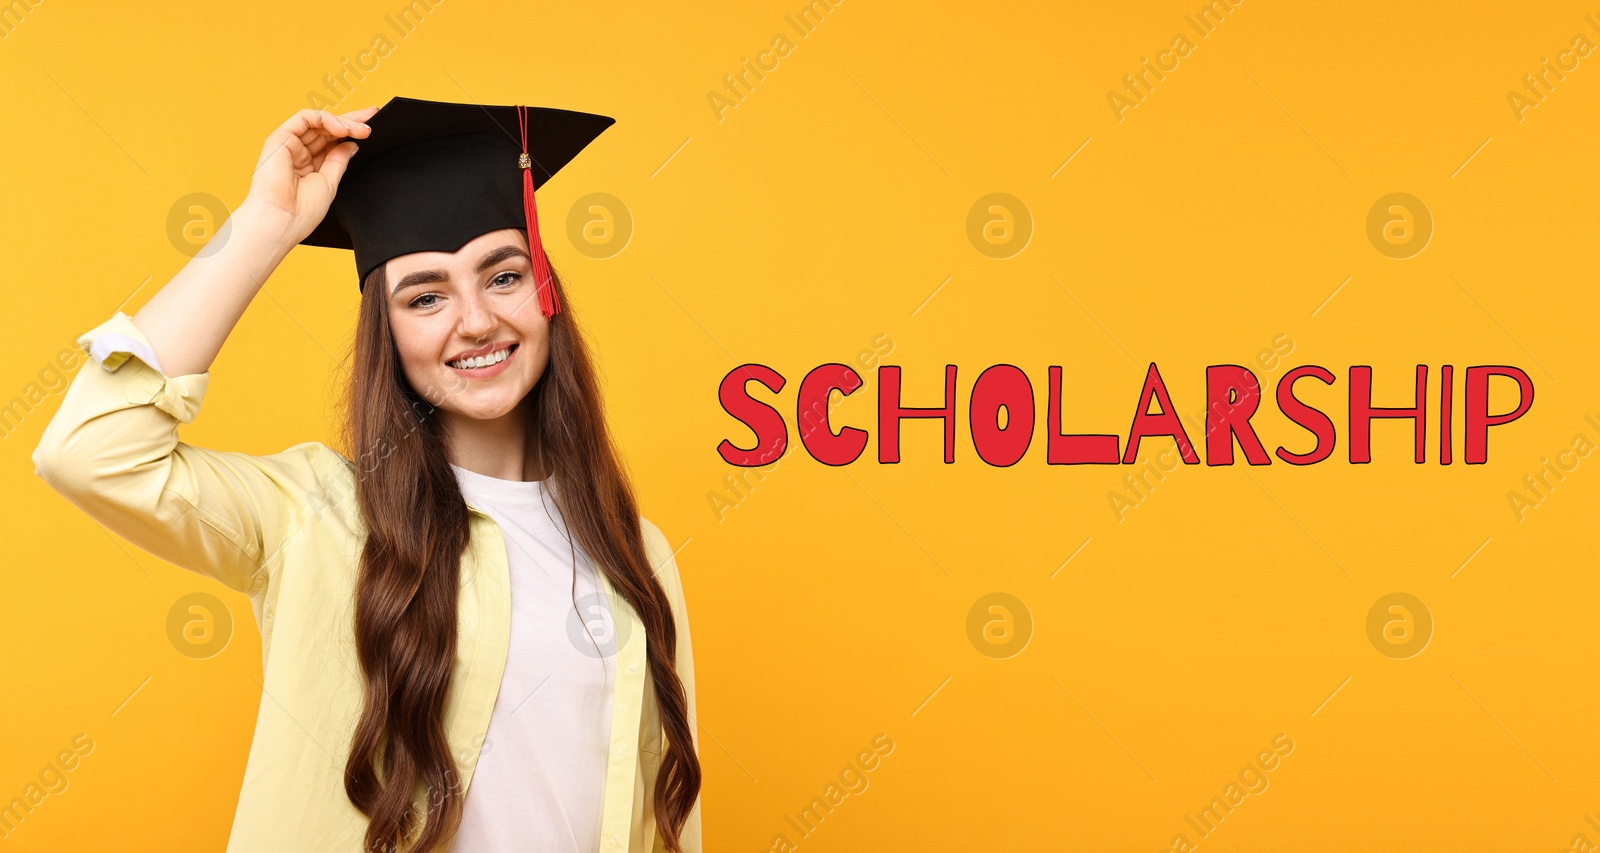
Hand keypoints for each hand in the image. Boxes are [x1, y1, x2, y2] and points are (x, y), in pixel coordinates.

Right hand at [239, 107, 377, 244]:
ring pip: (318, 122)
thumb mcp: (330, 183)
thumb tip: (351, 144)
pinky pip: (304, 118)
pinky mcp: (280, 138)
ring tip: (361, 129)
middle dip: (351, 121)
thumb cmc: (301, 211)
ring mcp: (289, 144)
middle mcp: (298, 153)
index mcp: (310, 165)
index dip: (351, 132)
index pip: (332, 142)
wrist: (282, 221)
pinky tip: (341, 128)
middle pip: (326, 129)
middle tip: (371, 118)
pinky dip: (325, 119)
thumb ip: (339, 161)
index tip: (370, 127)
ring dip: (342, 122)